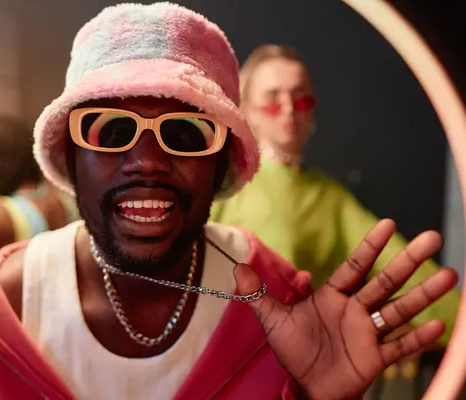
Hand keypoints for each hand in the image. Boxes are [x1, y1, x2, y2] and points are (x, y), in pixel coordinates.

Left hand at [234, 219, 457, 399]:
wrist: (306, 386)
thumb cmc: (294, 349)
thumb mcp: (273, 320)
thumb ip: (258, 294)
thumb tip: (238, 268)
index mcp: (334, 296)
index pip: (355, 266)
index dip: (371, 246)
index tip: (388, 223)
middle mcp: (356, 309)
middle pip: (386, 281)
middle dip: (408, 261)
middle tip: (433, 238)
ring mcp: (368, 332)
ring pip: (399, 309)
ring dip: (424, 294)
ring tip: (450, 276)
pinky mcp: (375, 357)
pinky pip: (399, 345)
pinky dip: (418, 338)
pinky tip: (439, 325)